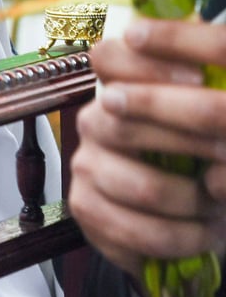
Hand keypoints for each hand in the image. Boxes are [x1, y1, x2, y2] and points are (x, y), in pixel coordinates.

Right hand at [68, 18, 225, 275]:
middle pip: (124, 125)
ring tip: (220, 208)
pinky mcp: (85, 208)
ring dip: (194, 204)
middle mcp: (93, 121)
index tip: (198, 78)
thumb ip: (202, 102)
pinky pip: (135, 231)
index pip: (108, 57)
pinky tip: (202, 234)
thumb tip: (213, 92)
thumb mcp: (202, 120)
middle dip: (189, 144)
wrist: (180, 212)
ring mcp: (84, 165)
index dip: (149, 66)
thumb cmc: (198, 155)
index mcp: (117, 87)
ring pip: (141, 187)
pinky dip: (181, 239)